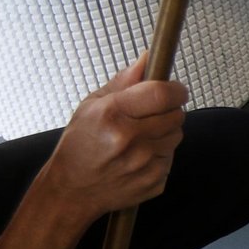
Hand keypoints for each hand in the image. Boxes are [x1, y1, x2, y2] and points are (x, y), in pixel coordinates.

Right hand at [41, 57, 189, 218]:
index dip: (175, 89)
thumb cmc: (79, 146)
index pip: (163, 93)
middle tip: (150, 115)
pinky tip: (138, 157)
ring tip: (140, 138)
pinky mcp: (154, 181)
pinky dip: (160, 155)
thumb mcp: (92, 105)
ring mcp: (144, 163)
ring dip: (164, 133)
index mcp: (113, 114)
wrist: (72, 190)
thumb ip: (124, 81)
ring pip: (176, 136)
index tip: (174, 89)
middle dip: (169, 110)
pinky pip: (171, 158)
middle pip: (176, 114)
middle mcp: (130, 139)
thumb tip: (147, 59)